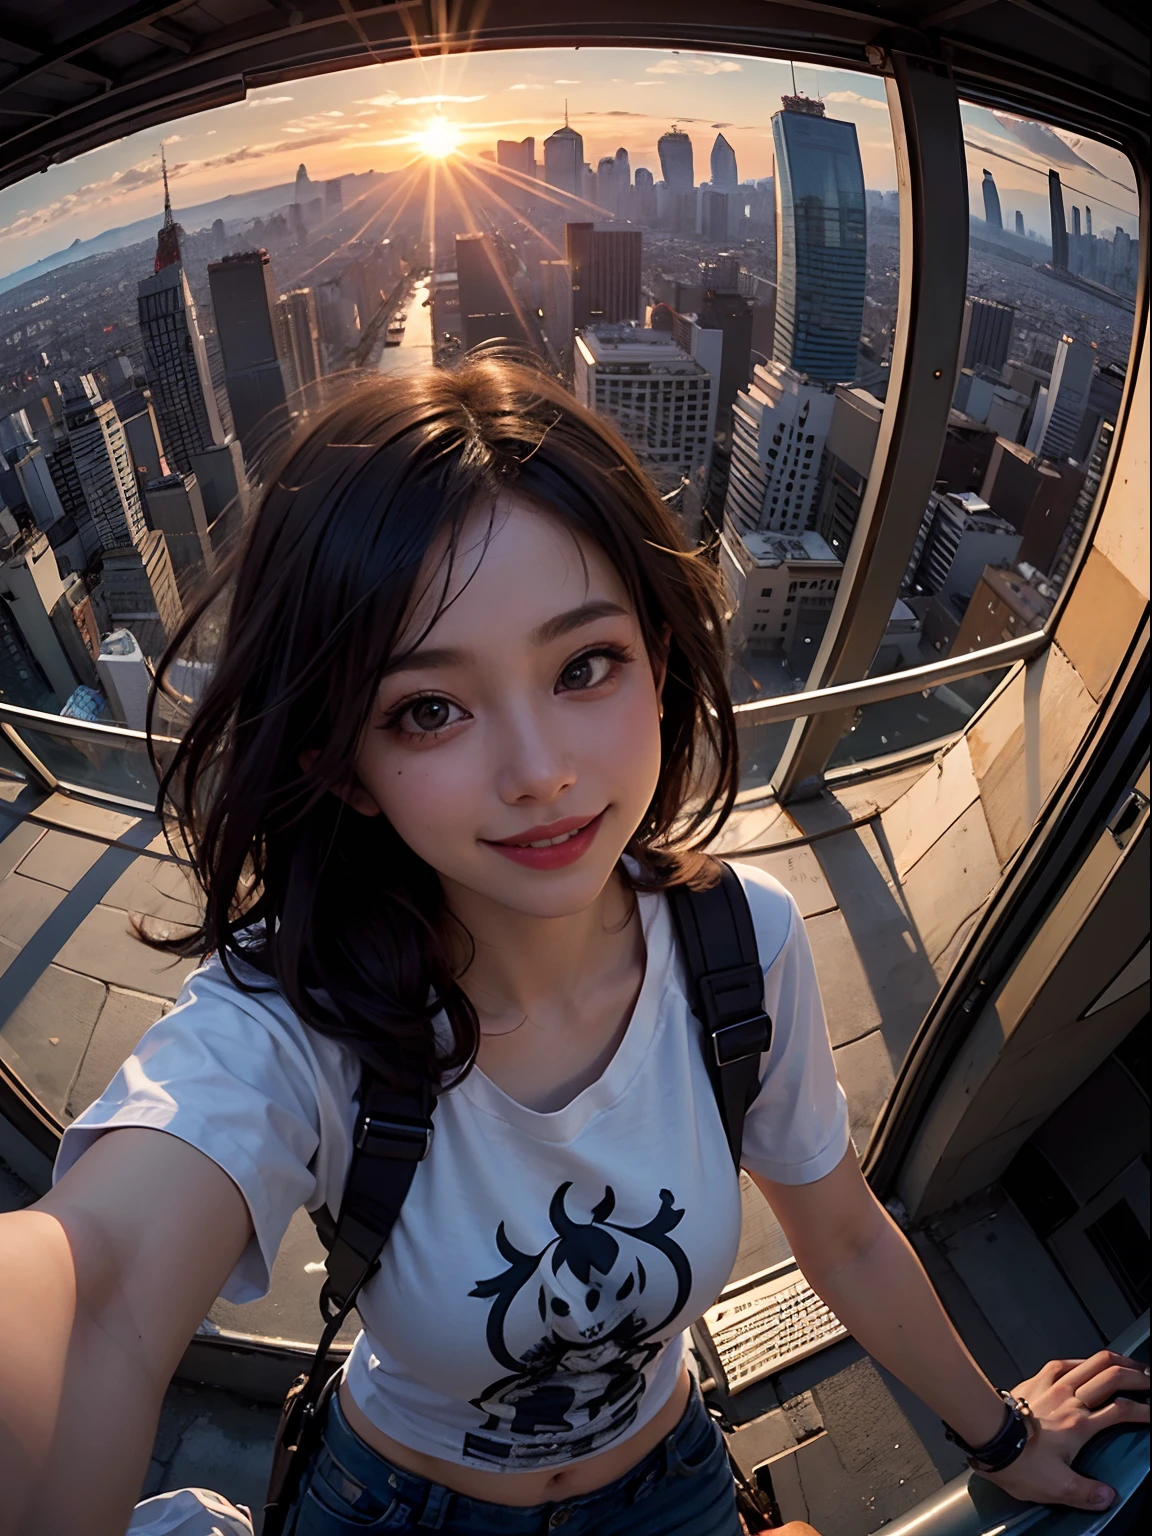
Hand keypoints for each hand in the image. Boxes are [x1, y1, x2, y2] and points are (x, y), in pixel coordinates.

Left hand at [982, 1352, 1149, 1509]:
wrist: (986, 1435)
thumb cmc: (1018, 1460)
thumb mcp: (1056, 1487)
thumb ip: (1086, 1492)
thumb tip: (1109, 1496)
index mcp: (1080, 1425)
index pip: (1122, 1411)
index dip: (1144, 1410)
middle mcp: (1070, 1399)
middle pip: (1111, 1378)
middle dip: (1137, 1376)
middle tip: (1149, 1380)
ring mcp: (1052, 1386)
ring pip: (1091, 1363)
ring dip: (1115, 1361)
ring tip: (1129, 1364)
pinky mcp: (1035, 1381)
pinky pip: (1063, 1363)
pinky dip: (1082, 1360)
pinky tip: (1086, 1362)